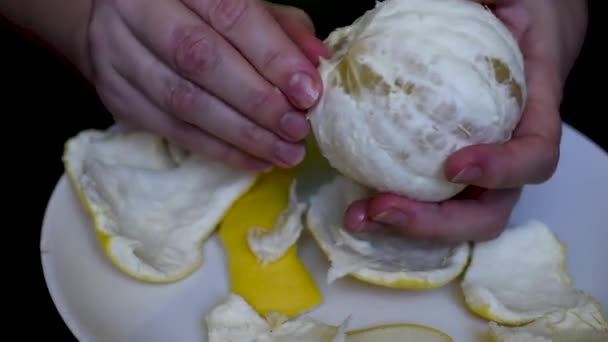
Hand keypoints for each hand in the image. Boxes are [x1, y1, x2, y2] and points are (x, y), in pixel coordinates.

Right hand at [84, 0, 328, 170]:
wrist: (115, 22)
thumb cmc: (194, 12)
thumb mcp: (238, 6)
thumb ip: (280, 28)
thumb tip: (318, 62)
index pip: (230, 14)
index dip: (272, 56)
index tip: (308, 93)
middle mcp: (138, 12)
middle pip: (202, 61)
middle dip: (258, 101)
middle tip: (297, 129)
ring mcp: (119, 56)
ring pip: (184, 102)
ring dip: (242, 135)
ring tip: (284, 152)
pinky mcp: (116, 97)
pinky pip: (171, 131)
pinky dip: (219, 150)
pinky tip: (255, 160)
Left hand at [343, 0, 587, 242]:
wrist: (524, 26)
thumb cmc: (521, 13)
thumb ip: (495, 0)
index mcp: (533, 113)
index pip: (534, 156)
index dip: (501, 171)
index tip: (453, 165)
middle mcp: (508, 151)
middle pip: (490, 210)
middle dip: (438, 221)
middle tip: (383, 208)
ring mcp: (478, 166)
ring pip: (456, 215)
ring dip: (407, 224)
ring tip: (358, 215)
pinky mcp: (445, 166)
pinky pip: (427, 196)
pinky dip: (395, 205)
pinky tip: (358, 202)